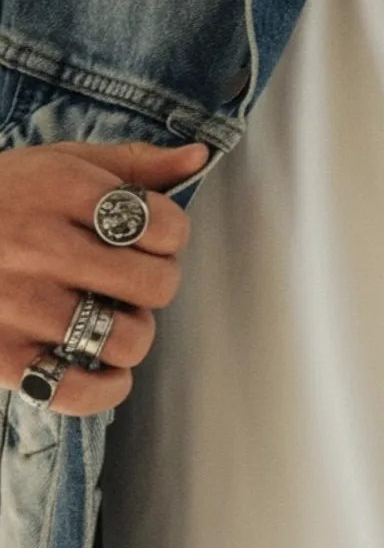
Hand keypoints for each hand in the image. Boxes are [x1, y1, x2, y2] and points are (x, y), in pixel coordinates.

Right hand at [0, 139, 209, 415]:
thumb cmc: (5, 196)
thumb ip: (134, 163)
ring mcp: (16, 303)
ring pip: (126, 337)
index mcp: (62, 190)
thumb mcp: (63, 162)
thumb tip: (199, 157)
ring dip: (135, 331)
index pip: (164, 225)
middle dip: (158, 282)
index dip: (172, 235)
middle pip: (154, 283)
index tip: (153, 236)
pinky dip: (106, 389)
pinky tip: (107, 371)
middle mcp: (39, 245)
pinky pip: (75, 390)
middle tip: (133, 277)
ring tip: (113, 315)